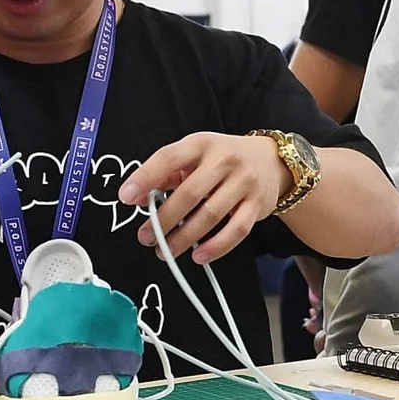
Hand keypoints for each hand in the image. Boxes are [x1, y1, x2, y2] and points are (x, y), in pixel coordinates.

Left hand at [121, 132, 284, 262]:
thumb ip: (168, 173)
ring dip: (184, 238)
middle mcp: (225, 160)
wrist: (272, 160)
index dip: (146, 177)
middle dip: (163, 219)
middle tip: (146, 237)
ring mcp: (244, 182)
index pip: (169, 157)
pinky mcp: (258, 205)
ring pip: (210, 215)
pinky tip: (198, 256)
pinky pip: (236, 230)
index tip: (126, 196)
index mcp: (202, 143)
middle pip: (189, 193)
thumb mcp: (196, 154)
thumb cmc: (223, 158)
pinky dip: (216, 247)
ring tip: (166, 251)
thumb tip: (138, 197)